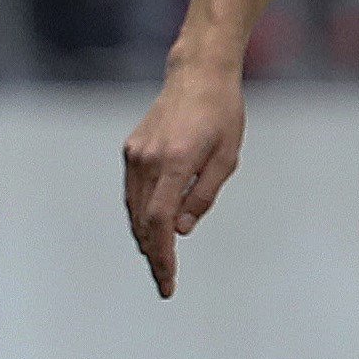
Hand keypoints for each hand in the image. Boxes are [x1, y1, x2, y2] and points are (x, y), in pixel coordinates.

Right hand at [122, 62, 246, 297]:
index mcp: (175, 162)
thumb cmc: (223, 116)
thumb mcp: (227, 158)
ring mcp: (135, 154)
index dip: (162, 255)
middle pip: (142, 221)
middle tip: (166, 282)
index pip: (160, 221)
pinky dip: (140, 215)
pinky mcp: (131, 149)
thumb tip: (182, 231)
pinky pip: (133, 192)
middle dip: (154, 254)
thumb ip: (203, 197)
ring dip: (145, 237)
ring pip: (133, 208)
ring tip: (159, 262)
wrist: (198, 76)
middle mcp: (148, 159)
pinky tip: (153, 230)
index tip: (168, 280)